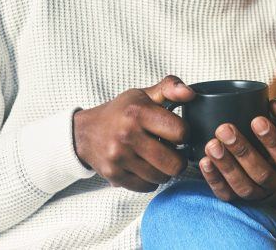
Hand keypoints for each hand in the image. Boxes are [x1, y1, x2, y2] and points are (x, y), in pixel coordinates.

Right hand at [72, 75, 194, 192]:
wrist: (85, 132)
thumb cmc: (120, 112)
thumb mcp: (144, 94)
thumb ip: (170, 88)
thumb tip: (190, 93)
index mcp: (138, 112)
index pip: (180, 133)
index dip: (183, 133)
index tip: (175, 132)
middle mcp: (127, 135)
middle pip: (175, 163)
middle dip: (178, 158)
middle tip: (170, 150)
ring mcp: (119, 157)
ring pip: (162, 177)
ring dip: (164, 170)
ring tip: (156, 157)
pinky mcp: (113, 175)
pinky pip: (147, 187)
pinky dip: (150, 180)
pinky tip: (144, 167)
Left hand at [197, 110, 275, 201]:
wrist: (260, 165)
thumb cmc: (268, 140)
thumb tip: (272, 105)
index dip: (270, 138)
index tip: (256, 120)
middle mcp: (274, 182)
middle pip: (260, 171)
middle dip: (241, 150)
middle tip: (224, 130)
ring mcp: (256, 193)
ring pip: (243, 185)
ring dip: (225, 165)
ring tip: (211, 145)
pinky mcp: (237, 199)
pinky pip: (226, 194)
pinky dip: (214, 178)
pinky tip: (205, 161)